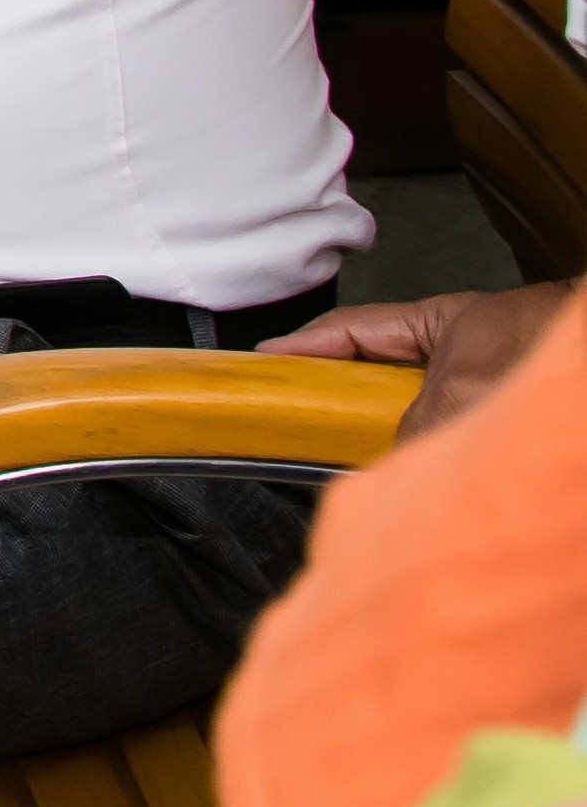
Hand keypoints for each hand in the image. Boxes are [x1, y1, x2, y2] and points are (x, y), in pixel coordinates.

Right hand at [264, 280, 566, 441]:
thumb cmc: (546, 354)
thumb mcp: (464, 387)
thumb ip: (418, 425)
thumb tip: (396, 469)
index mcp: (435, 323)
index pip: (352, 331)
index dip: (303, 347)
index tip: (261, 366)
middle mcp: (455, 355)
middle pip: (380, 379)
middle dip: (344, 403)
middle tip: (301, 428)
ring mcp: (479, 386)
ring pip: (416, 418)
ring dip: (395, 442)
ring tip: (363, 468)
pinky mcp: (500, 419)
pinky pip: (448, 442)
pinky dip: (431, 461)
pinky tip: (422, 483)